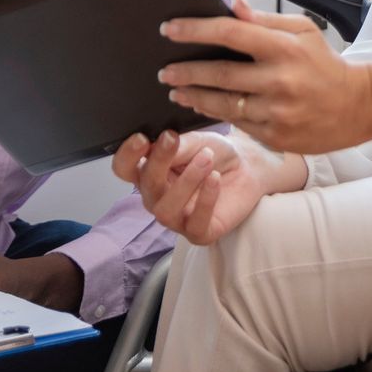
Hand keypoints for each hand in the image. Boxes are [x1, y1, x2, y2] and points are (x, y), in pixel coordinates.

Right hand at [111, 130, 272, 245]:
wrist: (247, 168)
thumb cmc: (215, 154)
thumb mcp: (197, 141)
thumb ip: (178, 145)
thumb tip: (158, 144)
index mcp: (149, 173)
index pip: (124, 168)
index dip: (127, 155)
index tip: (142, 138)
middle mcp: (157, 198)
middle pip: (146, 186)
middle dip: (159, 162)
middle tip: (173, 140)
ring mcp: (176, 218)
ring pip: (166, 210)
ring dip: (185, 182)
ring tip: (206, 159)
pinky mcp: (199, 233)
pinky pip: (195, 223)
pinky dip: (206, 200)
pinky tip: (216, 179)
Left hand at [158, 0, 371, 154]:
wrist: (357, 106)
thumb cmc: (325, 64)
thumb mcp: (301, 31)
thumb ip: (263, 20)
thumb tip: (232, 3)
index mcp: (284, 48)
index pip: (230, 34)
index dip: (195, 30)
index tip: (169, 29)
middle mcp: (279, 81)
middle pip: (220, 74)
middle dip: (186, 71)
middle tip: (164, 70)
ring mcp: (277, 112)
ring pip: (224, 105)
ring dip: (195, 97)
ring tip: (176, 90)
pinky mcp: (276, 136)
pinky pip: (238, 124)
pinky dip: (217, 114)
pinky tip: (203, 106)